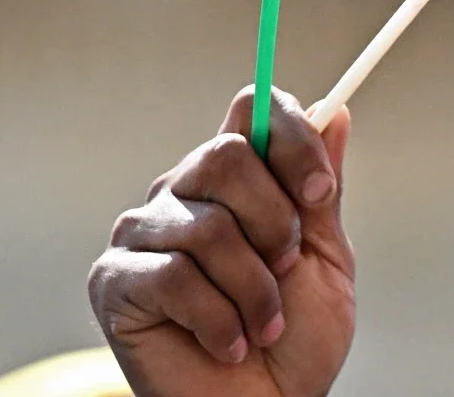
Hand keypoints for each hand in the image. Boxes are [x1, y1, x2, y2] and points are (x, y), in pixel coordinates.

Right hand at [89, 87, 354, 396]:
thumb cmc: (295, 342)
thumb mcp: (327, 260)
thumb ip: (322, 191)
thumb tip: (339, 113)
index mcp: (236, 179)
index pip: (252, 107)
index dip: (291, 137)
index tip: (319, 190)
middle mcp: (182, 192)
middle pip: (225, 154)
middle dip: (275, 222)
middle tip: (287, 271)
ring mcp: (143, 233)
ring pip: (208, 227)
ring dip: (254, 290)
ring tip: (261, 326)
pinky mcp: (114, 280)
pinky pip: (174, 276)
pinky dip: (219, 321)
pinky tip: (228, 345)